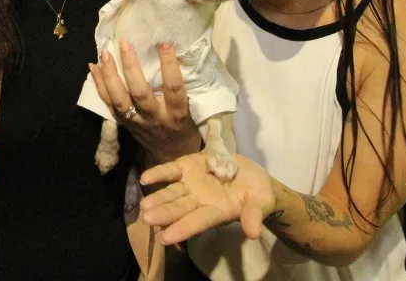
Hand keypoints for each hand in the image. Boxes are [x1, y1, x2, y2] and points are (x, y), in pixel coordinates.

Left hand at [88, 41, 200, 163]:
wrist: (173, 155)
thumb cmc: (185, 126)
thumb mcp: (190, 109)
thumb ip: (180, 88)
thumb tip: (171, 52)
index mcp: (176, 113)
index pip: (173, 88)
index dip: (169, 66)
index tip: (165, 44)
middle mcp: (155, 118)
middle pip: (140, 93)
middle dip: (130, 68)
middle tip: (125, 44)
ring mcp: (136, 122)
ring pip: (119, 100)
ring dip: (110, 75)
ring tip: (105, 53)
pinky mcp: (123, 124)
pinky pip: (107, 104)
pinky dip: (99, 84)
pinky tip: (93, 66)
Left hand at [139, 152, 275, 244]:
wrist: (252, 174)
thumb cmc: (257, 193)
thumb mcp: (261, 202)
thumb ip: (254, 215)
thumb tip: (253, 233)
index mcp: (217, 212)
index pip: (198, 222)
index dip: (184, 229)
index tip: (166, 238)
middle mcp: (199, 201)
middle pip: (179, 209)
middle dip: (164, 214)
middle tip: (147, 219)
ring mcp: (191, 184)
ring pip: (172, 192)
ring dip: (158, 198)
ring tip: (144, 205)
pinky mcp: (187, 166)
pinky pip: (170, 171)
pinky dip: (158, 174)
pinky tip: (144, 179)